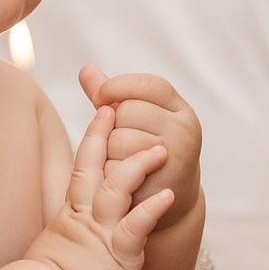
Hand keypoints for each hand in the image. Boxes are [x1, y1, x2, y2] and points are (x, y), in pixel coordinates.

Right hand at [38, 103, 173, 269]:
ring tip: (162, 151)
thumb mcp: (60, 244)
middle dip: (107, 135)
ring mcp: (102, 234)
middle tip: (120, 106)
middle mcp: (86, 217)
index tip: (105, 109)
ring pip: (117, 190)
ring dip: (139, 167)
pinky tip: (168, 197)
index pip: (84, 165)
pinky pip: (135, 228)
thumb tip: (70, 212)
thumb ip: (68, 223)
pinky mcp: (118, 256)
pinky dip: (151, 210)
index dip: (95, 136)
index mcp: (74, 212)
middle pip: (94, 166)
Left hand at [79, 64, 203, 229]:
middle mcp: (184, 132)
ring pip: (118, 140)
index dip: (117, 85)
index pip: (147, 85)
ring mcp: (175, 160)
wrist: (171, 200)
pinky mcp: (159, 186)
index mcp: (181, 111)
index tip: (99, 96)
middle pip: (128, 111)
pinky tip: (117, 180)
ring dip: (107, 151)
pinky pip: (115, 171)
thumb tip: (85, 69)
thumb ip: (113, 95)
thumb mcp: (139, 119)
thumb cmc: (147, 150)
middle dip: (112, 124)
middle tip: (119, 138)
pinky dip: (107, 175)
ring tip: (119, 159)